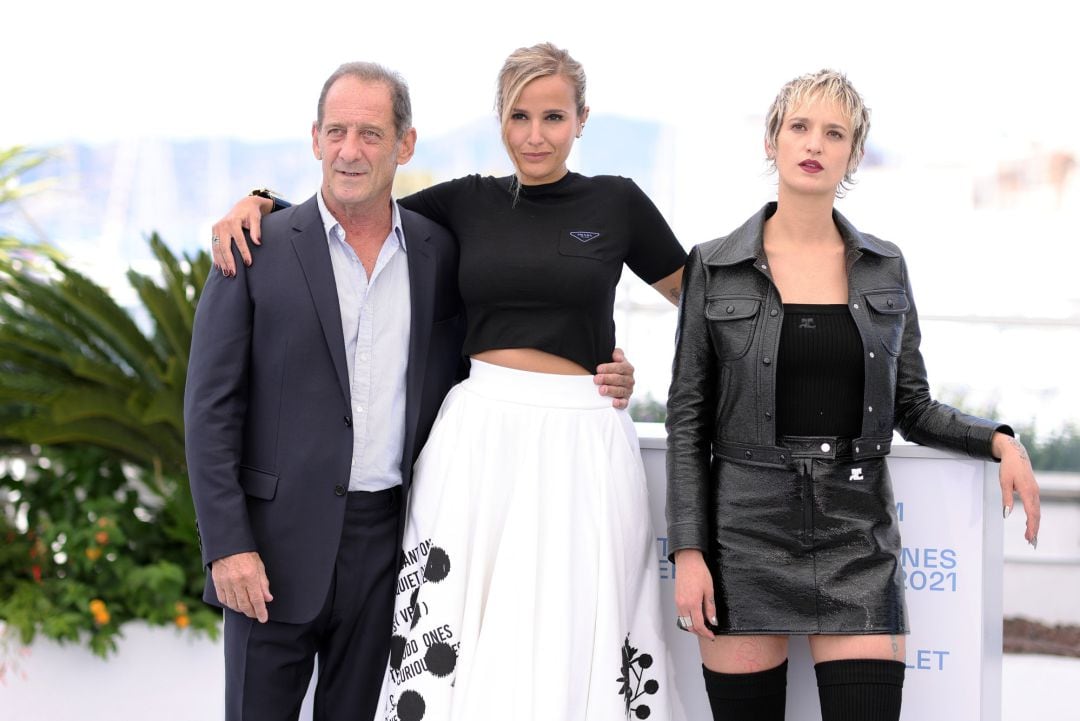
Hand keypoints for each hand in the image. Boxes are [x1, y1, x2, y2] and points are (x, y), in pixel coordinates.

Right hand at [211, 196, 272, 276]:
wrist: (243, 206)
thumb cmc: (252, 214)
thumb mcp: (257, 219)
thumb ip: (257, 230)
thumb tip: (258, 243)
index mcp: (233, 222)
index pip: (239, 240)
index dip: (244, 252)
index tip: (248, 263)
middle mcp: (222, 225)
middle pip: (224, 246)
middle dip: (229, 261)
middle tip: (233, 274)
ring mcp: (216, 228)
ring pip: (217, 248)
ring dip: (221, 262)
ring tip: (227, 274)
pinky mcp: (214, 231)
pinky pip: (214, 246)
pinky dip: (216, 257)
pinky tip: (219, 267)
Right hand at [211, 551, 273, 621]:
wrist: (227, 546)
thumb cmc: (246, 554)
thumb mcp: (259, 566)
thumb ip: (263, 584)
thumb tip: (268, 599)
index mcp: (250, 576)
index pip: (257, 599)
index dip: (261, 611)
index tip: (264, 618)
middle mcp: (237, 582)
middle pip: (245, 605)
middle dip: (252, 613)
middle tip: (256, 615)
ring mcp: (226, 583)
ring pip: (234, 604)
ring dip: (241, 609)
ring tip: (247, 609)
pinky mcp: (217, 583)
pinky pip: (224, 600)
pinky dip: (230, 604)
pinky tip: (236, 604)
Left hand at [594, 347, 634, 409]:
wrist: (611, 380)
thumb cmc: (611, 368)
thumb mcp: (614, 358)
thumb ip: (617, 353)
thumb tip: (616, 356)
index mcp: (628, 368)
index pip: (620, 367)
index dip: (609, 368)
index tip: (598, 369)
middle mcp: (630, 380)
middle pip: (620, 379)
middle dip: (607, 379)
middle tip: (596, 379)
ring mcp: (628, 391)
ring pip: (621, 391)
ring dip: (611, 390)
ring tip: (601, 390)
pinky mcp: (625, 401)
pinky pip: (624, 403)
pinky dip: (619, 403)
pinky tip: (613, 402)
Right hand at [673, 549, 716, 640]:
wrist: (688, 561)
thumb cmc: (699, 572)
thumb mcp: (709, 590)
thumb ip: (710, 608)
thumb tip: (713, 621)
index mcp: (692, 603)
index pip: (699, 625)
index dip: (706, 633)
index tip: (711, 635)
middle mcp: (683, 605)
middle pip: (689, 626)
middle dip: (699, 632)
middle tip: (708, 633)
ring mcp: (678, 602)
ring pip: (684, 622)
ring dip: (693, 627)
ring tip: (702, 626)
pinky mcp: (676, 599)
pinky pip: (680, 615)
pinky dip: (687, 620)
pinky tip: (695, 617)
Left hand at [993, 432, 1040, 546]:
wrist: (1016, 454)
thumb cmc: (1008, 467)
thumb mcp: (1004, 482)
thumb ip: (1006, 499)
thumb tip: (1006, 514)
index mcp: (1027, 491)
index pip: (1031, 513)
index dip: (1031, 526)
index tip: (1030, 536)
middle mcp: (1034, 492)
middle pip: (1036, 514)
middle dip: (1034, 528)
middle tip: (1030, 542)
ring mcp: (1035, 491)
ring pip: (1036, 511)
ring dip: (1034, 524)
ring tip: (1030, 536)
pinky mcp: (1033, 490)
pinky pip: (1035, 506)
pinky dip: (1034, 516)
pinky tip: (1030, 522)